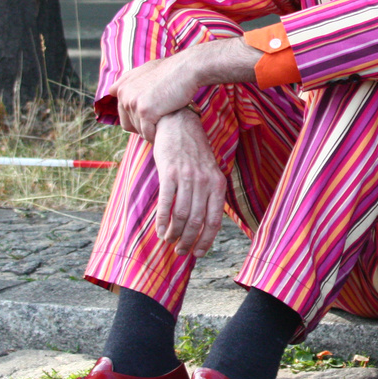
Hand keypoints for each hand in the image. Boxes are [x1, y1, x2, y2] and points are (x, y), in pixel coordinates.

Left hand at [110, 53, 200, 140]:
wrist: (186, 69)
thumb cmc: (170, 70)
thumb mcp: (144, 70)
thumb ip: (128, 81)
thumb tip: (111, 91)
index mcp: (122, 87)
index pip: (122, 113)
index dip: (135, 118)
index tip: (149, 118)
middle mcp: (124, 95)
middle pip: (129, 124)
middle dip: (143, 127)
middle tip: (158, 125)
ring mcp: (133, 103)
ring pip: (139, 130)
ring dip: (150, 132)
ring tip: (164, 127)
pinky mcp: (145, 112)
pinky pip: (147, 133)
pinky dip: (155, 136)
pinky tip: (165, 132)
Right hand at [152, 108, 227, 257]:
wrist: (179, 125)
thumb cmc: (194, 152)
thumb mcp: (210, 171)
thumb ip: (210, 194)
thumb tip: (205, 224)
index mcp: (218, 184)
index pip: (215, 220)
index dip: (206, 240)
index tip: (199, 253)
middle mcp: (205, 182)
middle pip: (197, 222)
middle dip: (188, 241)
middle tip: (180, 251)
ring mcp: (187, 177)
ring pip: (181, 216)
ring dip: (174, 234)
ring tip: (169, 241)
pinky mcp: (169, 173)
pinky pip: (166, 203)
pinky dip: (162, 221)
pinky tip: (159, 230)